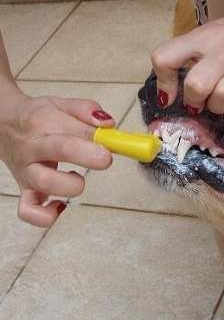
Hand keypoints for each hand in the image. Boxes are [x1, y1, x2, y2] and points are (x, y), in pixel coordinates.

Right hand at [0, 91, 113, 226]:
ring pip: (45, 182)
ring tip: (78, 178)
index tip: (115, 142)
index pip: (76, 128)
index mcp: (45, 122)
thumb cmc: (36, 117)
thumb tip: (108, 124)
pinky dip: (45, 215)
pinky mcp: (24, 190)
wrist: (0, 124)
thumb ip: (86, 110)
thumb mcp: (61, 104)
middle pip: (60, 151)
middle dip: (88, 156)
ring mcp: (27, 170)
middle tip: (105, 158)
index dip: (99, 137)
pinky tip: (61, 205)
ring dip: (71, 184)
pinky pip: (28, 210)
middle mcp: (34, 146)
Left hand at [151, 0, 223, 131]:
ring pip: (221, 102)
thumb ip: (192, 54)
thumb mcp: (213, 32)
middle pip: (195, 87)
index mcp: (206, 37)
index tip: (170, 95)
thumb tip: (174, 92)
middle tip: (203, 100)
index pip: (165, 58)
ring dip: (218, 110)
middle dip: (194, 101)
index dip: (163, 83)